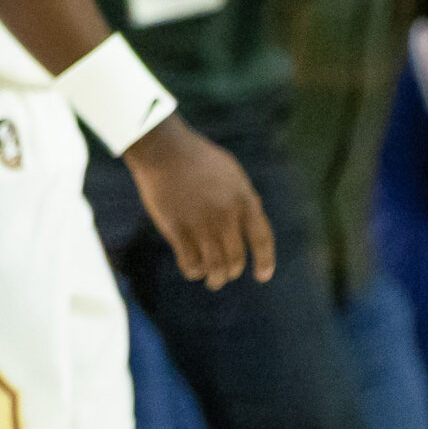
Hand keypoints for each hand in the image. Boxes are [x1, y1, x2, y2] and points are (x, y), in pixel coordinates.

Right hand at [121, 115, 276, 288]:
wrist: (162, 148)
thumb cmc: (197, 158)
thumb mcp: (231, 173)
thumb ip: (244, 199)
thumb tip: (251, 225)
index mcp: (243, 200)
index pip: (262, 240)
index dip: (265, 262)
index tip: (261, 277)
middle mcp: (225, 215)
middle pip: (235, 258)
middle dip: (231, 272)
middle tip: (226, 274)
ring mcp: (200, 222)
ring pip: (214, 266)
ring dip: (215, 278)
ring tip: (212, 281)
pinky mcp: (176, 227)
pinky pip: (189, 261)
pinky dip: (193, 271)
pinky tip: (192, 269)